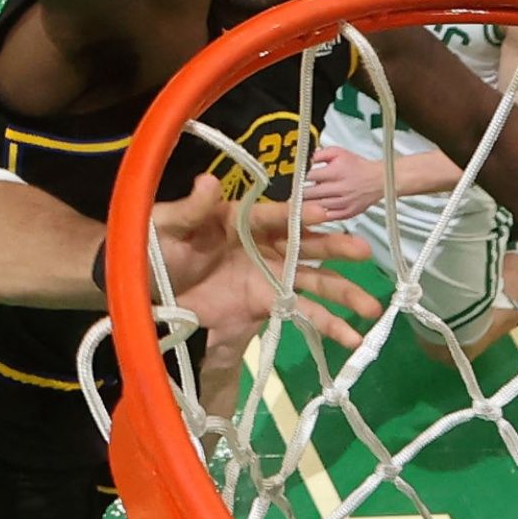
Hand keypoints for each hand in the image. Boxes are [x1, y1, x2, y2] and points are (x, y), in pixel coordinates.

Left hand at [147, 194, 382, 354]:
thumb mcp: (166, 226)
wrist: (146, 293)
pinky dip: (328, 325)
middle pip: (306, 245)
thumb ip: (191, 208)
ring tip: (372, 308)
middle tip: (363, 252)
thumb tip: (207, 180)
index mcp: (242, 219)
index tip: (325, 213)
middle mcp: (264, 245)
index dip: (299, 215)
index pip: (276, 216)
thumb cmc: (154, 250)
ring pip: (314, 281)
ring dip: (343, 293)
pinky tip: (352, 338)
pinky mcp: (267, 304)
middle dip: (335, 249)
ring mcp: (269, 276)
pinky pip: (303, 313)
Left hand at [300, 146, 385, 222]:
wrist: (378, 179)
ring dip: (306, 204)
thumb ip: (319, 154)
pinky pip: (327, 217)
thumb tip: (303, 159)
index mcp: (336, 171)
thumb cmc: (356, 166)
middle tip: (292, 192)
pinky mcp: (347, 213)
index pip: (309, 176)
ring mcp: (343, 202)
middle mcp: (340, 188)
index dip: (298, 177)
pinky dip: (318, 215)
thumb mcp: (338, 152)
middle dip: (299, 192)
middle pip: (309, 194)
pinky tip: (313, 211)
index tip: (292, 179)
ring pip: (316, 207)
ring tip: (300, 201)